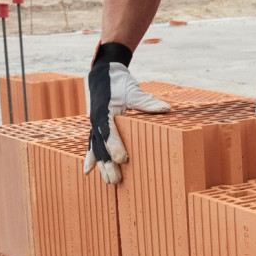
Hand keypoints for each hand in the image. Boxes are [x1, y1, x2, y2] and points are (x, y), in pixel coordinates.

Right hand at [84, 42, 169, 183]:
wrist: (102, 73)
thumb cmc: (118, 82)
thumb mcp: (133, 90)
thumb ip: (147, 102)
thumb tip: (167, 109)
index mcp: (103, 111)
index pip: (109, 131)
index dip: (114, 146)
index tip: (123, 160)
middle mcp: (96, 120)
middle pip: (101, 145)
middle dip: (108, 164)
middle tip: (116, 180)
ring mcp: (94, 124)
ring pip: (96, 148)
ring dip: (102, 165)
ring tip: (109, 182)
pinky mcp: (96, 126)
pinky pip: (92, 144)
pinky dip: (91, 158)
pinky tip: (88, 172)